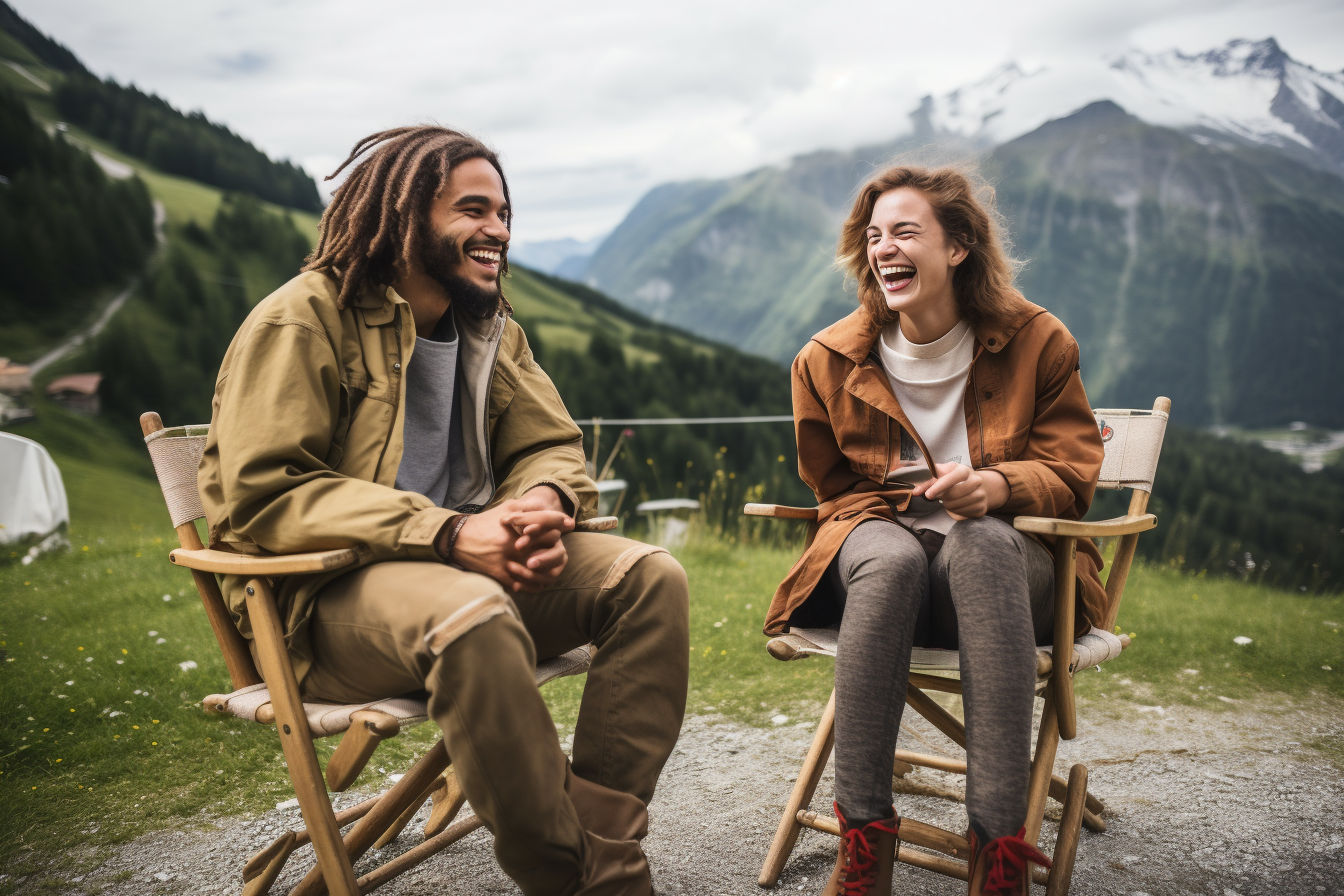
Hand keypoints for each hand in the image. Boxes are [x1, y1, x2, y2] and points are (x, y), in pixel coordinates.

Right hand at [443, 487, 573, 591]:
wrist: (458, 538)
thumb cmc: (486, 522)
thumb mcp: (508, 508)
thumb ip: (532, 509)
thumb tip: (560, 515)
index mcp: (518, 527)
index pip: (549, 528)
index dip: (559, 527)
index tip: (565, 528)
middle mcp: (514, 544)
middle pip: (547, 550)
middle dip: (555, 550)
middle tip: (557, 550)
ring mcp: (507, 561)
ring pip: (538, 571)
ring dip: (547, 571)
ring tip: (551, 570)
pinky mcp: (499, 574)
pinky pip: (522, 584)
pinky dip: (532, 585)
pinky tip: (537, 583)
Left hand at [911, 463, 1008, 520]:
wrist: (980, 486)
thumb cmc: (955, 479)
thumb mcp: (943, 474)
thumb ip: (928, 481)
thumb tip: (915, 492)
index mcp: (965, 470)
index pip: (952, 478)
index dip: (938, 487)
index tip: (927, 495)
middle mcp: (976, 481)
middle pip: (953, 495)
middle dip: (943, 498)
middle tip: (942, 496)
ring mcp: (981, 496)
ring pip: (956, 506)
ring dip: (948, 506)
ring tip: (950, 500)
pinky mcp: (982, 509)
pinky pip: (962, 514)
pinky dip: (955, 512)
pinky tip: (957, 505)